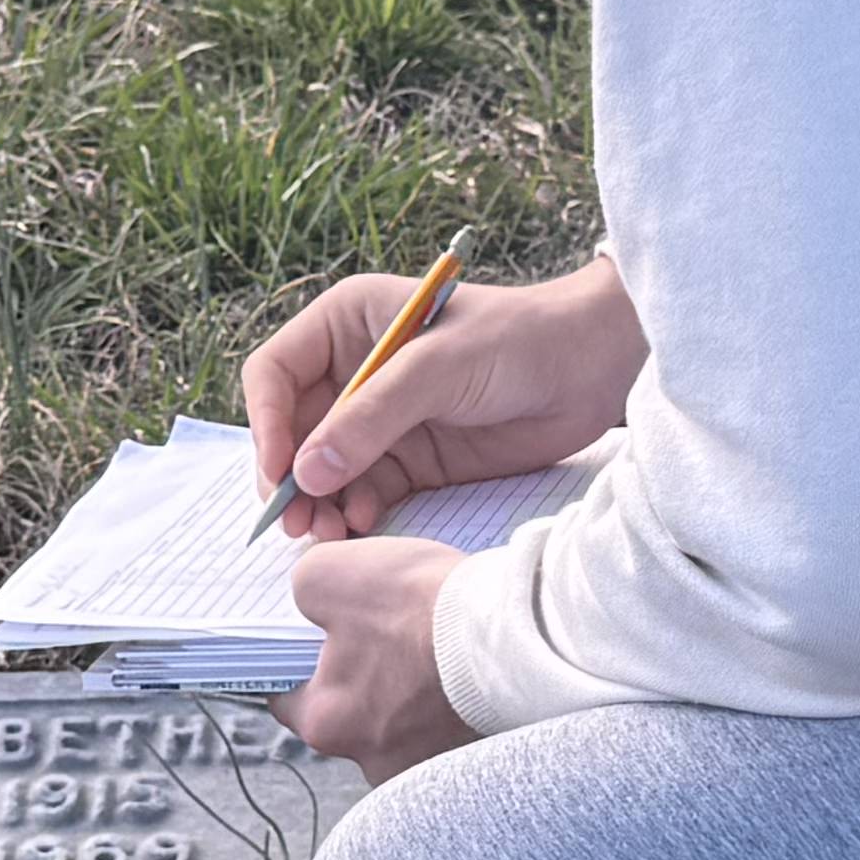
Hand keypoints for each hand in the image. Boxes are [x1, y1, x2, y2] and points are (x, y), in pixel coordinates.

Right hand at [246, 252, 648, 537]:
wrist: (593, 367)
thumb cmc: (518, 340)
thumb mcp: (438, 369)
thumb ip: (371, 418)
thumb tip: (305, 472)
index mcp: (347, 324)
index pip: (276, 374)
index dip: (267, 423)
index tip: (279, 471)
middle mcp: (354, 371)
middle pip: (292, 431)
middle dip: (289, 476)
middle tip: (294, 523)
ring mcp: (381, 419)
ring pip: (323, 469)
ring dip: (317, 503)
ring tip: (326, 535)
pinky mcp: (411, 459)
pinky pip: (363, 491)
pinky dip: (354, 512)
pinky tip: (362, 525)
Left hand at [282, 534, 471, 778]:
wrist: (516, 633)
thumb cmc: (420, 608)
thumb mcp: (331, 573)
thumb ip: (302, 590)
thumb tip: (308, 598)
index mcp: (326, 724)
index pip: (288, 698)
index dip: (298, 662)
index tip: (317, 639)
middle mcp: (374, 761)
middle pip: (353, 716)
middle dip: (366, 679)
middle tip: (389, 636)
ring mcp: (432, 766)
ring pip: (407, 726)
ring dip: (416, 695)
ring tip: (437, 651)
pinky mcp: (479, 759)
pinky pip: (453, 730)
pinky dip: (456, 704)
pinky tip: (467, 672)